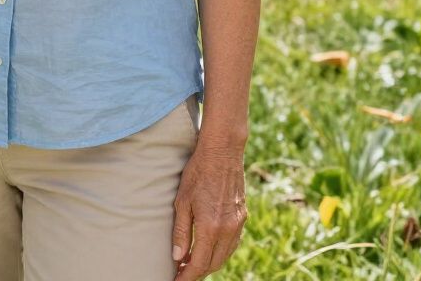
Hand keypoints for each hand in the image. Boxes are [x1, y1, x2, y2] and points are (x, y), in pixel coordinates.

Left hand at [171, 142, 247, 278]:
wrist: (222, 152)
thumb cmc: (197, 173)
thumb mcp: (182, 201)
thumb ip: (180, 231)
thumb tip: (177, 257)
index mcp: (210, 227)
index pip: (199, 264)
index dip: (187, 276)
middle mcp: (227, 230)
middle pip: (213, 264)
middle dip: (197, 272)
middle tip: (181, 273)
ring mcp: (237, 225)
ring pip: (224, 256)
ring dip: (209, 264)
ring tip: (192, 263)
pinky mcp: (242, 217)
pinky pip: (232, 244)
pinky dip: (220, 252)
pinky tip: (209, 249)